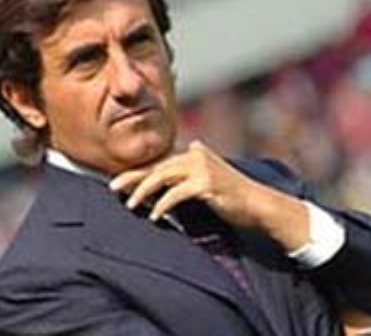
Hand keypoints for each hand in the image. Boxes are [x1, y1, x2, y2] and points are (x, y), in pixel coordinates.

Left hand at [110, 140, 310, 250]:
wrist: (257, 204)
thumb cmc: (230, 197)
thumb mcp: (205, 183)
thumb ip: (184, 178)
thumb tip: (157, 184)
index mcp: (194, 154)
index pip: (160, 162)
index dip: (138, 172)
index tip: (118, 182)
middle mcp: (196, 155)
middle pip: (157, 167)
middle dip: (133, 178)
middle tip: (113, 188)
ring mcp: (202, 167)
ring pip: (163, 177)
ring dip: (143, 192)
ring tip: (130, 205)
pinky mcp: (207, 182)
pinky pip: (176, 194)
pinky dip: (163, 205)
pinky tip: (154, 216)